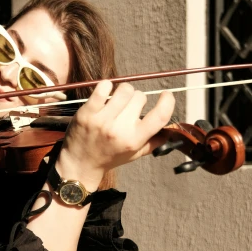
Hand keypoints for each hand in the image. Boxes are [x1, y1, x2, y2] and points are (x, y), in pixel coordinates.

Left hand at [58, 80, 174, 184]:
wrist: (79, 164)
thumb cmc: (110, 157)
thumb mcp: (134, 155)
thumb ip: (154, 142)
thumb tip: (172, 129)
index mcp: (134, 140)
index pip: (160, 116)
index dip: (167, 101)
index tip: (166, 95)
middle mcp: (119, 130)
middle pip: (140, 97)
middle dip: (137, 100)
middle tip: (128, 109)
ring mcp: (102, 120)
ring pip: (124, 89)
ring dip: (123, 92)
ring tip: (117, 101)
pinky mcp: (87, 112)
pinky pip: (104, 87)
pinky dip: (106, 86)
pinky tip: (105, 94)